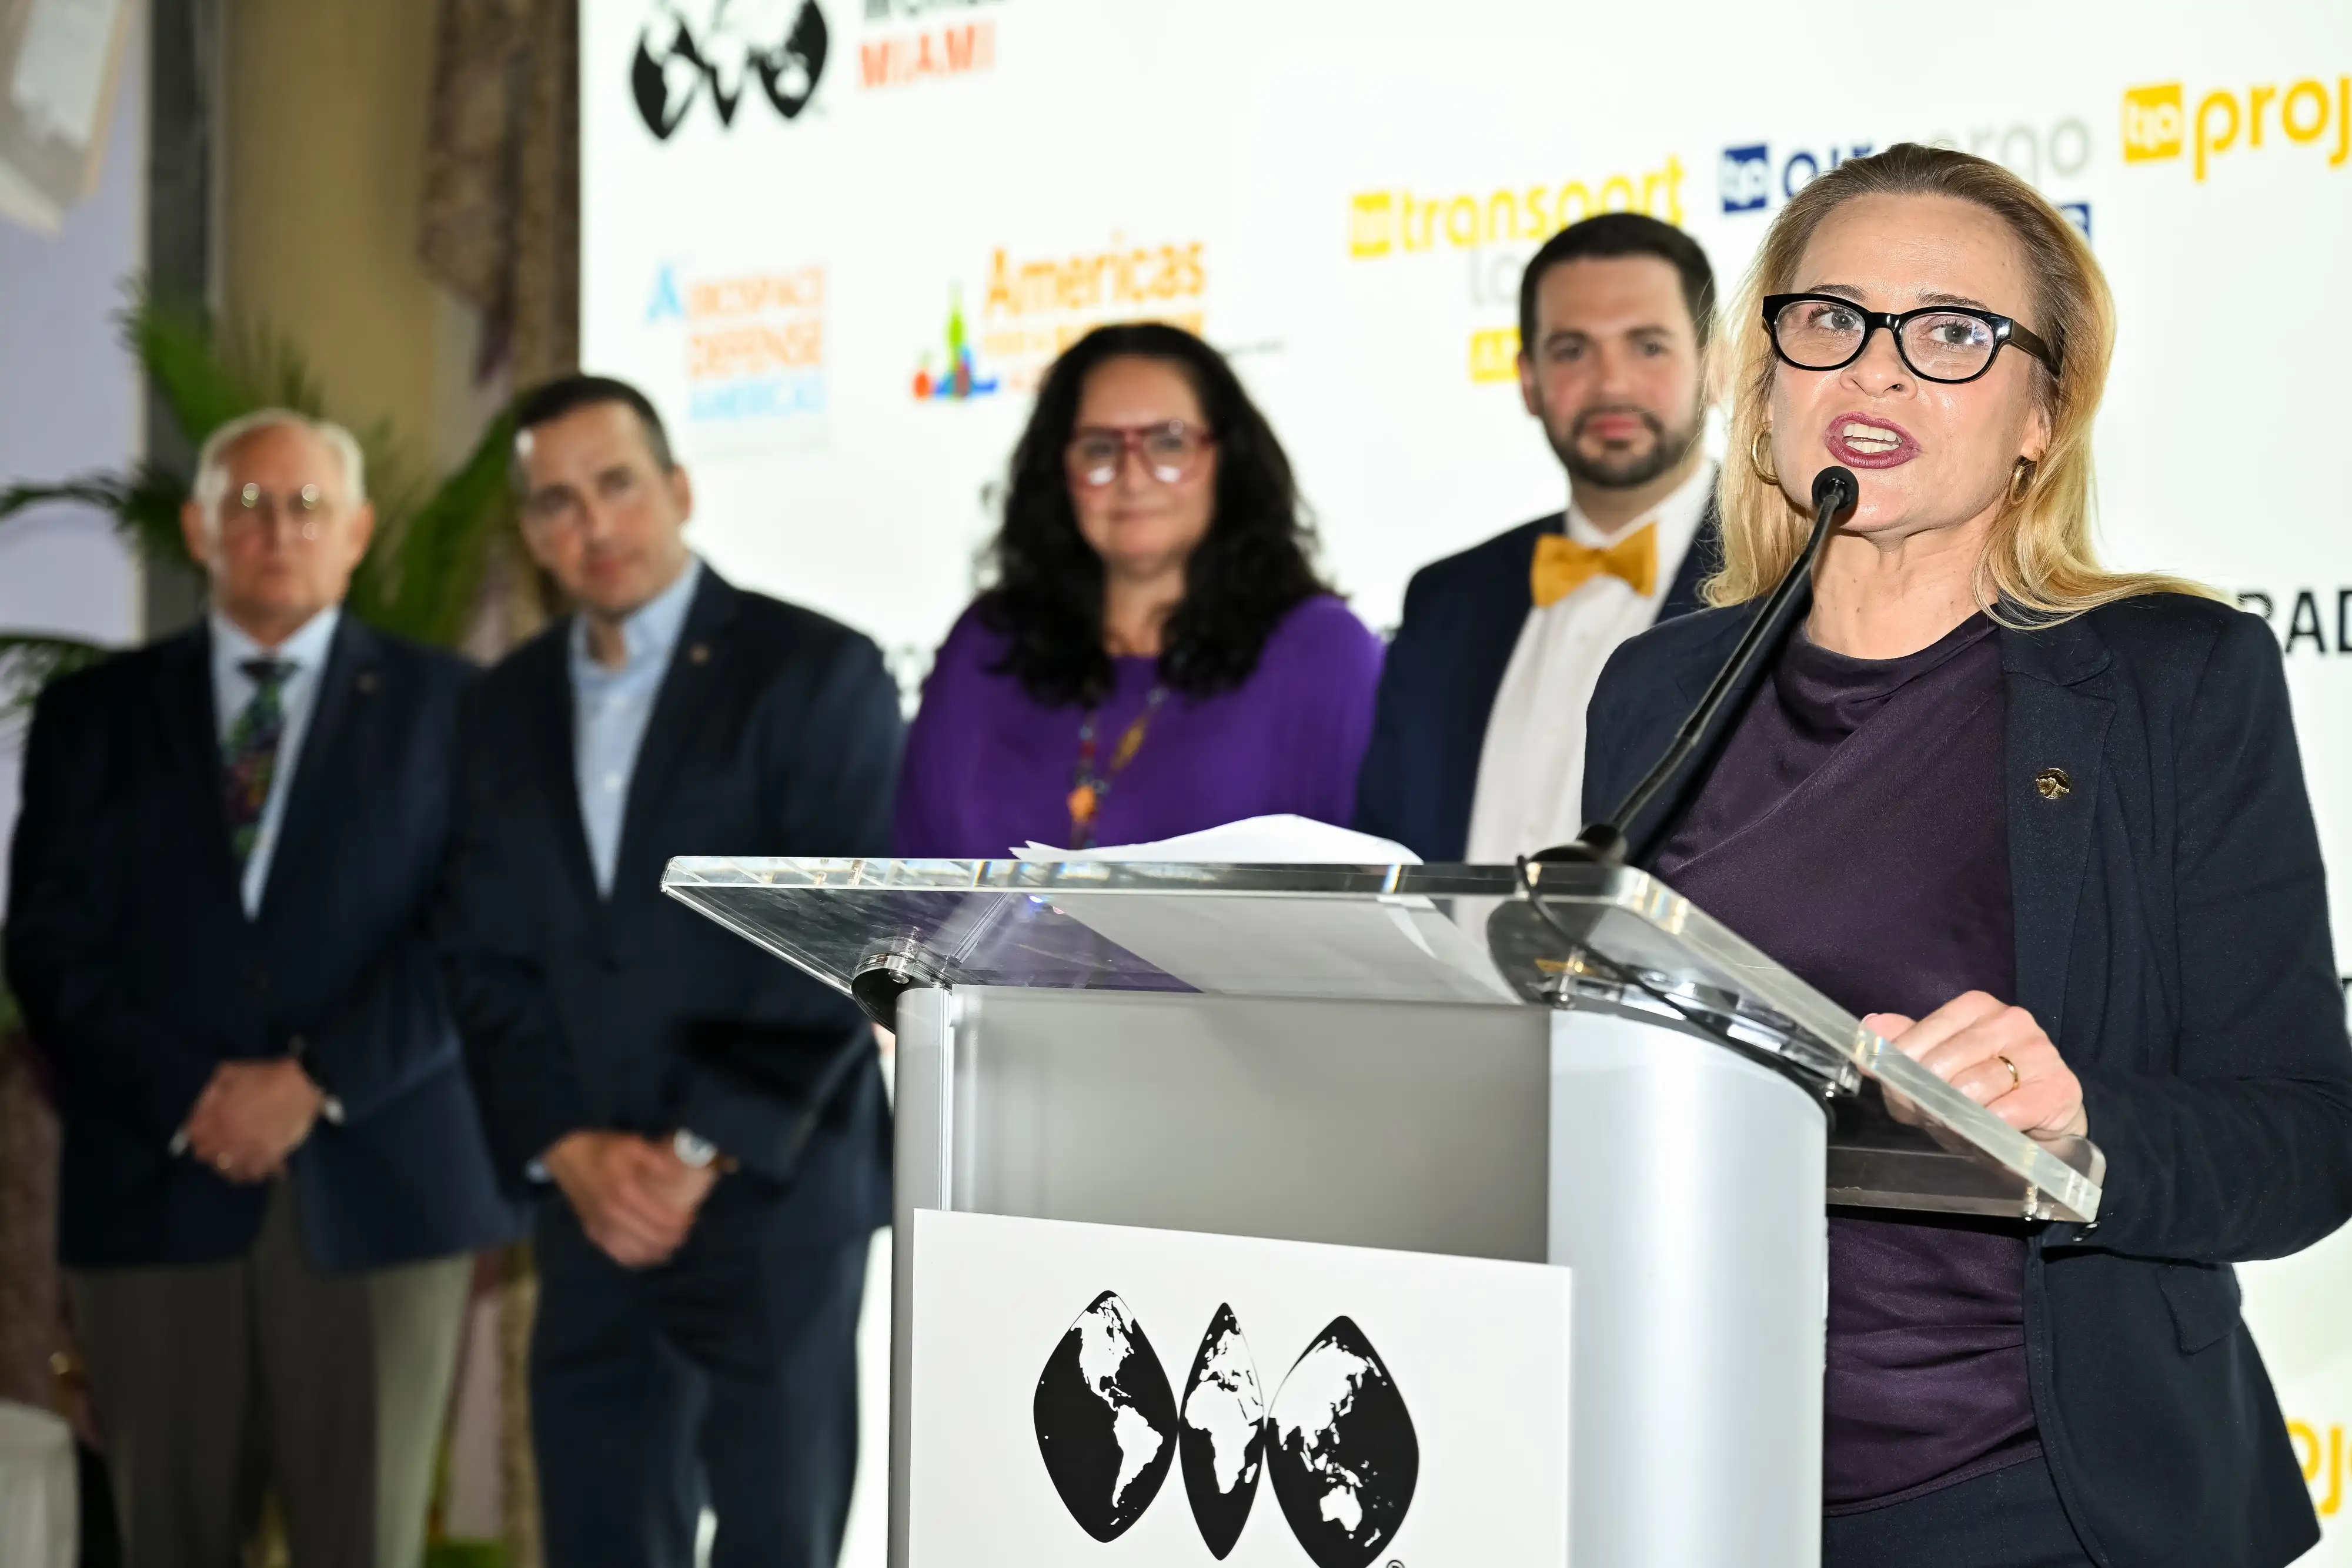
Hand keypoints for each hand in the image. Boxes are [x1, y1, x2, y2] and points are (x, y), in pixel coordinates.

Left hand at [184, 1060, 324, 1182]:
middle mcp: (228, 1138)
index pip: (194, 1137)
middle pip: (207, 1156)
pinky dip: (251, 1173)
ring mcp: (249, 1150)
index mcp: (216, 1118)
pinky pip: (253, 1174)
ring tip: (237, 1159)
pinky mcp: (269, 1156)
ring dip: (229, 1165)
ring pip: (228, 1170)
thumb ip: (209, 1094)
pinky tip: (255, 1167)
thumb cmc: (264, 1076)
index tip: (203, 1133)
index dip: (197, 1134)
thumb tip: (199, 1112)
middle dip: (210, 1150)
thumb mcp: (228, 1073)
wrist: (300, 1085)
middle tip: (221, 1144)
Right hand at [542, 1131, 705, 1268]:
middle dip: (674, 1237)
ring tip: (672, 1242)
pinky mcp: (593, 1234)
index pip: (661, 1219)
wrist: (566, 1156)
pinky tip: (650, 1253)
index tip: (692, 1217)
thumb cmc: (603, 1148)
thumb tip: (676, 1175)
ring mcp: (601, 1227)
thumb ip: (656, 1160)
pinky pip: (618, 1256)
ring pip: (637, 1252)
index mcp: (624, 1192)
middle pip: (652, 1239)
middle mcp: (612, 1215)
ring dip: (659, 1251)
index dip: (681, 1223)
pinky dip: (638, 1259)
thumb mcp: (632, 1143)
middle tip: (686, 1229)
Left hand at [1866, 991, 2087, 1139]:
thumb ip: (1904, 1046)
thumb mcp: (1940, 1064)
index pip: (1918, 1037)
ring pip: (1970, 1089)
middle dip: (1926, 1098)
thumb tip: (1870, 1027)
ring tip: (1959, 1125)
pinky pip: (2004, 1112)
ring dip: (1955, 1117)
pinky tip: (1988, 1131)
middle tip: (1930, 1116)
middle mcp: (2008, 1019)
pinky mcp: (2058, 1086)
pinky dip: (1987, 1129)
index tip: (1898, 1090)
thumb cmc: (1986, 1089)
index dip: (1900, 1071)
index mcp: (1973, 1006)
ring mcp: (2038, 1050)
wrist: (2049, 1114)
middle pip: (1940, 1064)